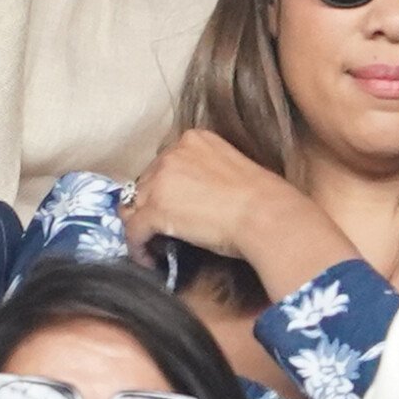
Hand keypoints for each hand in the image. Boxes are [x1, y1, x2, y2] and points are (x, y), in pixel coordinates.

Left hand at [121, 129, 299, 262]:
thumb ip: (205, 173)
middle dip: (149, 205)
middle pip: (146, 182)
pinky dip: (137, 246)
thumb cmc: (261, 197)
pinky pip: (134, 229)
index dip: (163, 187)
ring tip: (151, 244)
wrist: (264, 213)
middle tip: (159, 228)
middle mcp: (173, 153)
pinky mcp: (155, 209)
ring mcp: (161, 179)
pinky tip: (148, 259)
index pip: (164, 164)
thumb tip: (195, 197)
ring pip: (134, 204)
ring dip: (140, 225)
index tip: (169, 206)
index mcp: (193, 139)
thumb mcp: (229, 168)